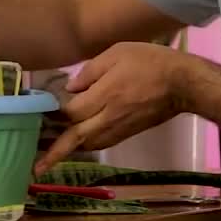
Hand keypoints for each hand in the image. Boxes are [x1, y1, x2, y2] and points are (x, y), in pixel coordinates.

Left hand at [34, 42, 192, 173]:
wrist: (183, 83)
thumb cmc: (149, 62)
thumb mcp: (117, 53)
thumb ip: (91, 71)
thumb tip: (71, 89)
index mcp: (106, 95)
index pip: (73, 112)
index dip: (56, 112)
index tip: (44, 109)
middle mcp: (110, 117)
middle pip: (77, 137)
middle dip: (56, 152)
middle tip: (37, 167)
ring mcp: (120, 128)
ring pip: (89, 144)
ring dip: (71, 149)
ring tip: (52, 155)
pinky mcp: (129, 133)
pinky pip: (103, 142)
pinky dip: (88, 144)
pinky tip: (80, 141)